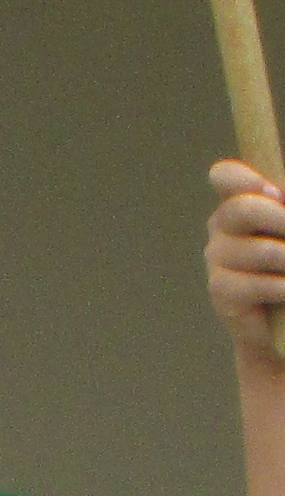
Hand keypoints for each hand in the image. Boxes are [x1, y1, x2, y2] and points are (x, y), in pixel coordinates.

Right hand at [209, 160, 284, 342]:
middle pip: (241, 209)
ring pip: (258, 250)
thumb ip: (284, 210)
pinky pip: (256, 284)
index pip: (224, 176)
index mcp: (241, 202)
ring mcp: (217, 259)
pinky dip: (283, 288)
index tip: (278, 194)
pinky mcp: (220, 290)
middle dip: (281, 221)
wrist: (284, 319)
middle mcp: (222, 228)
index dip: (244, 179)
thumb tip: (284, 197)